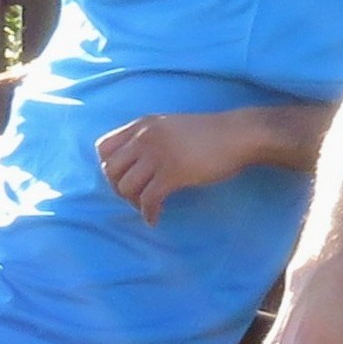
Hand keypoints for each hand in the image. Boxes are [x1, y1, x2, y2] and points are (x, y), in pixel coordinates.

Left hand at [96, 111, 254, 225]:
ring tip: (147, 208)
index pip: (103, 147)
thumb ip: (150, 138)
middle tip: (134, 198)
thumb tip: (135, 164)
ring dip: (133, 203)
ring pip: (126, 186)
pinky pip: (148, 199)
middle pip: (110, 170)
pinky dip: (149, 213)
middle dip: (118, 189)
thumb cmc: (210, 134)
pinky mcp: (173, 172)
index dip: (108, 168)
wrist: (238, 135)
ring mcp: (158, 154)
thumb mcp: (170, 127)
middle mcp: (144, 137)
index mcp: (142, 125)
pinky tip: (156, 218)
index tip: (124, 179)